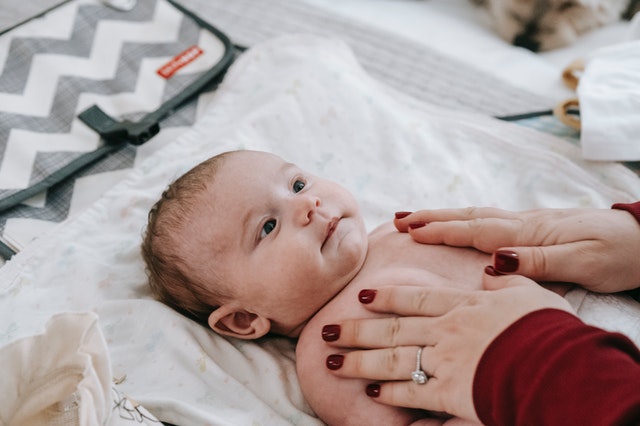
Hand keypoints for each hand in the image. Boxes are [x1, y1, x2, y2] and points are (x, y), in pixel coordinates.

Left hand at [322, 273, 573, 422]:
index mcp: (463, 305)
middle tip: (327, 331)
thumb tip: (493, 268)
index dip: (386, 298)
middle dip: (355, 330)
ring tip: (333, 361)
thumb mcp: (529, 293)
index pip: (415, 299)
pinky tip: (372, 393)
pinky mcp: (451, 393)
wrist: (557, 365)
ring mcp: (445, 361)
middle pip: (391, 329)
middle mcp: (446, 330)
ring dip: (359, 361)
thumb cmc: (546, 328)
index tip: (361, 297)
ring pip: (391, 359)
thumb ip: (506, 281)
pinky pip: (414, 393)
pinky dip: (391, 393)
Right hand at [394, 207, 639, 292]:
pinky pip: (488, 222)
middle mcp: (523, 223)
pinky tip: (457, 224)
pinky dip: (464, 221)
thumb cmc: (620, 254)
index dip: (441, 230)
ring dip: (443, 216)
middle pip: (469, 217)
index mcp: (530, 232)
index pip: (476, 230)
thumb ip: (538, 260)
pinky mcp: (534, 229)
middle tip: (397, 219)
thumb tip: (493, 259)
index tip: (409, 231)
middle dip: (431, 217)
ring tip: (414, 218)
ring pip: (476, 216)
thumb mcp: (584, 264)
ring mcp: (528, 223)